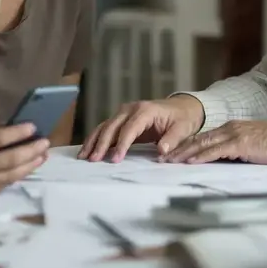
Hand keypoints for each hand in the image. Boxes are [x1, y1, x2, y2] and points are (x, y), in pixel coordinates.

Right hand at [0, 123, 48, 198]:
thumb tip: (5, 129)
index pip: (1, 138)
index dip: (20, 133)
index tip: (33, 127)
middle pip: (10, 159)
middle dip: (31, 150)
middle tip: (45, 144)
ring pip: (9, 176)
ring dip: (28, 166)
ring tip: (41, 158)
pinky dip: (13, 179)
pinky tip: (23, 171)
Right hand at [78, 96, 204, 162]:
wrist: (181, 107)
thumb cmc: (181, 118)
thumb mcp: (182, 128)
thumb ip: (172, 139)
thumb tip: (162, 151)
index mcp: (146, 111)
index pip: (130, 128)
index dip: (121, 144)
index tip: (115, 159)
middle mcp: (131, 109)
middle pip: (112, 126)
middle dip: (101, 144)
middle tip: (93, 160)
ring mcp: (123, 112)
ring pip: (104, 126)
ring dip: (93, 141)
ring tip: (83, 157)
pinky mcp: (121, 119)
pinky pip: (105, 128)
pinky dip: (95, 139)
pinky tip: (87, 150)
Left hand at [162, 120, 266, 164]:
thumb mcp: (252, 148)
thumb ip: (237, 153)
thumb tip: (224, 165)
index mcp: (232, 129)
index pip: (203, 138)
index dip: (186, 146)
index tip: (171, 154)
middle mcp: (229, 128)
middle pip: (198, 139)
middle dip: (178, 149)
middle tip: (161, 158)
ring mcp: (234, 134)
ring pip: (203, 144)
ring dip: (184, 153)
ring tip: (168, 161)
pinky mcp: (241, 143)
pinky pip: (216, 150)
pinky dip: (201, 156)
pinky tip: (190, 161)